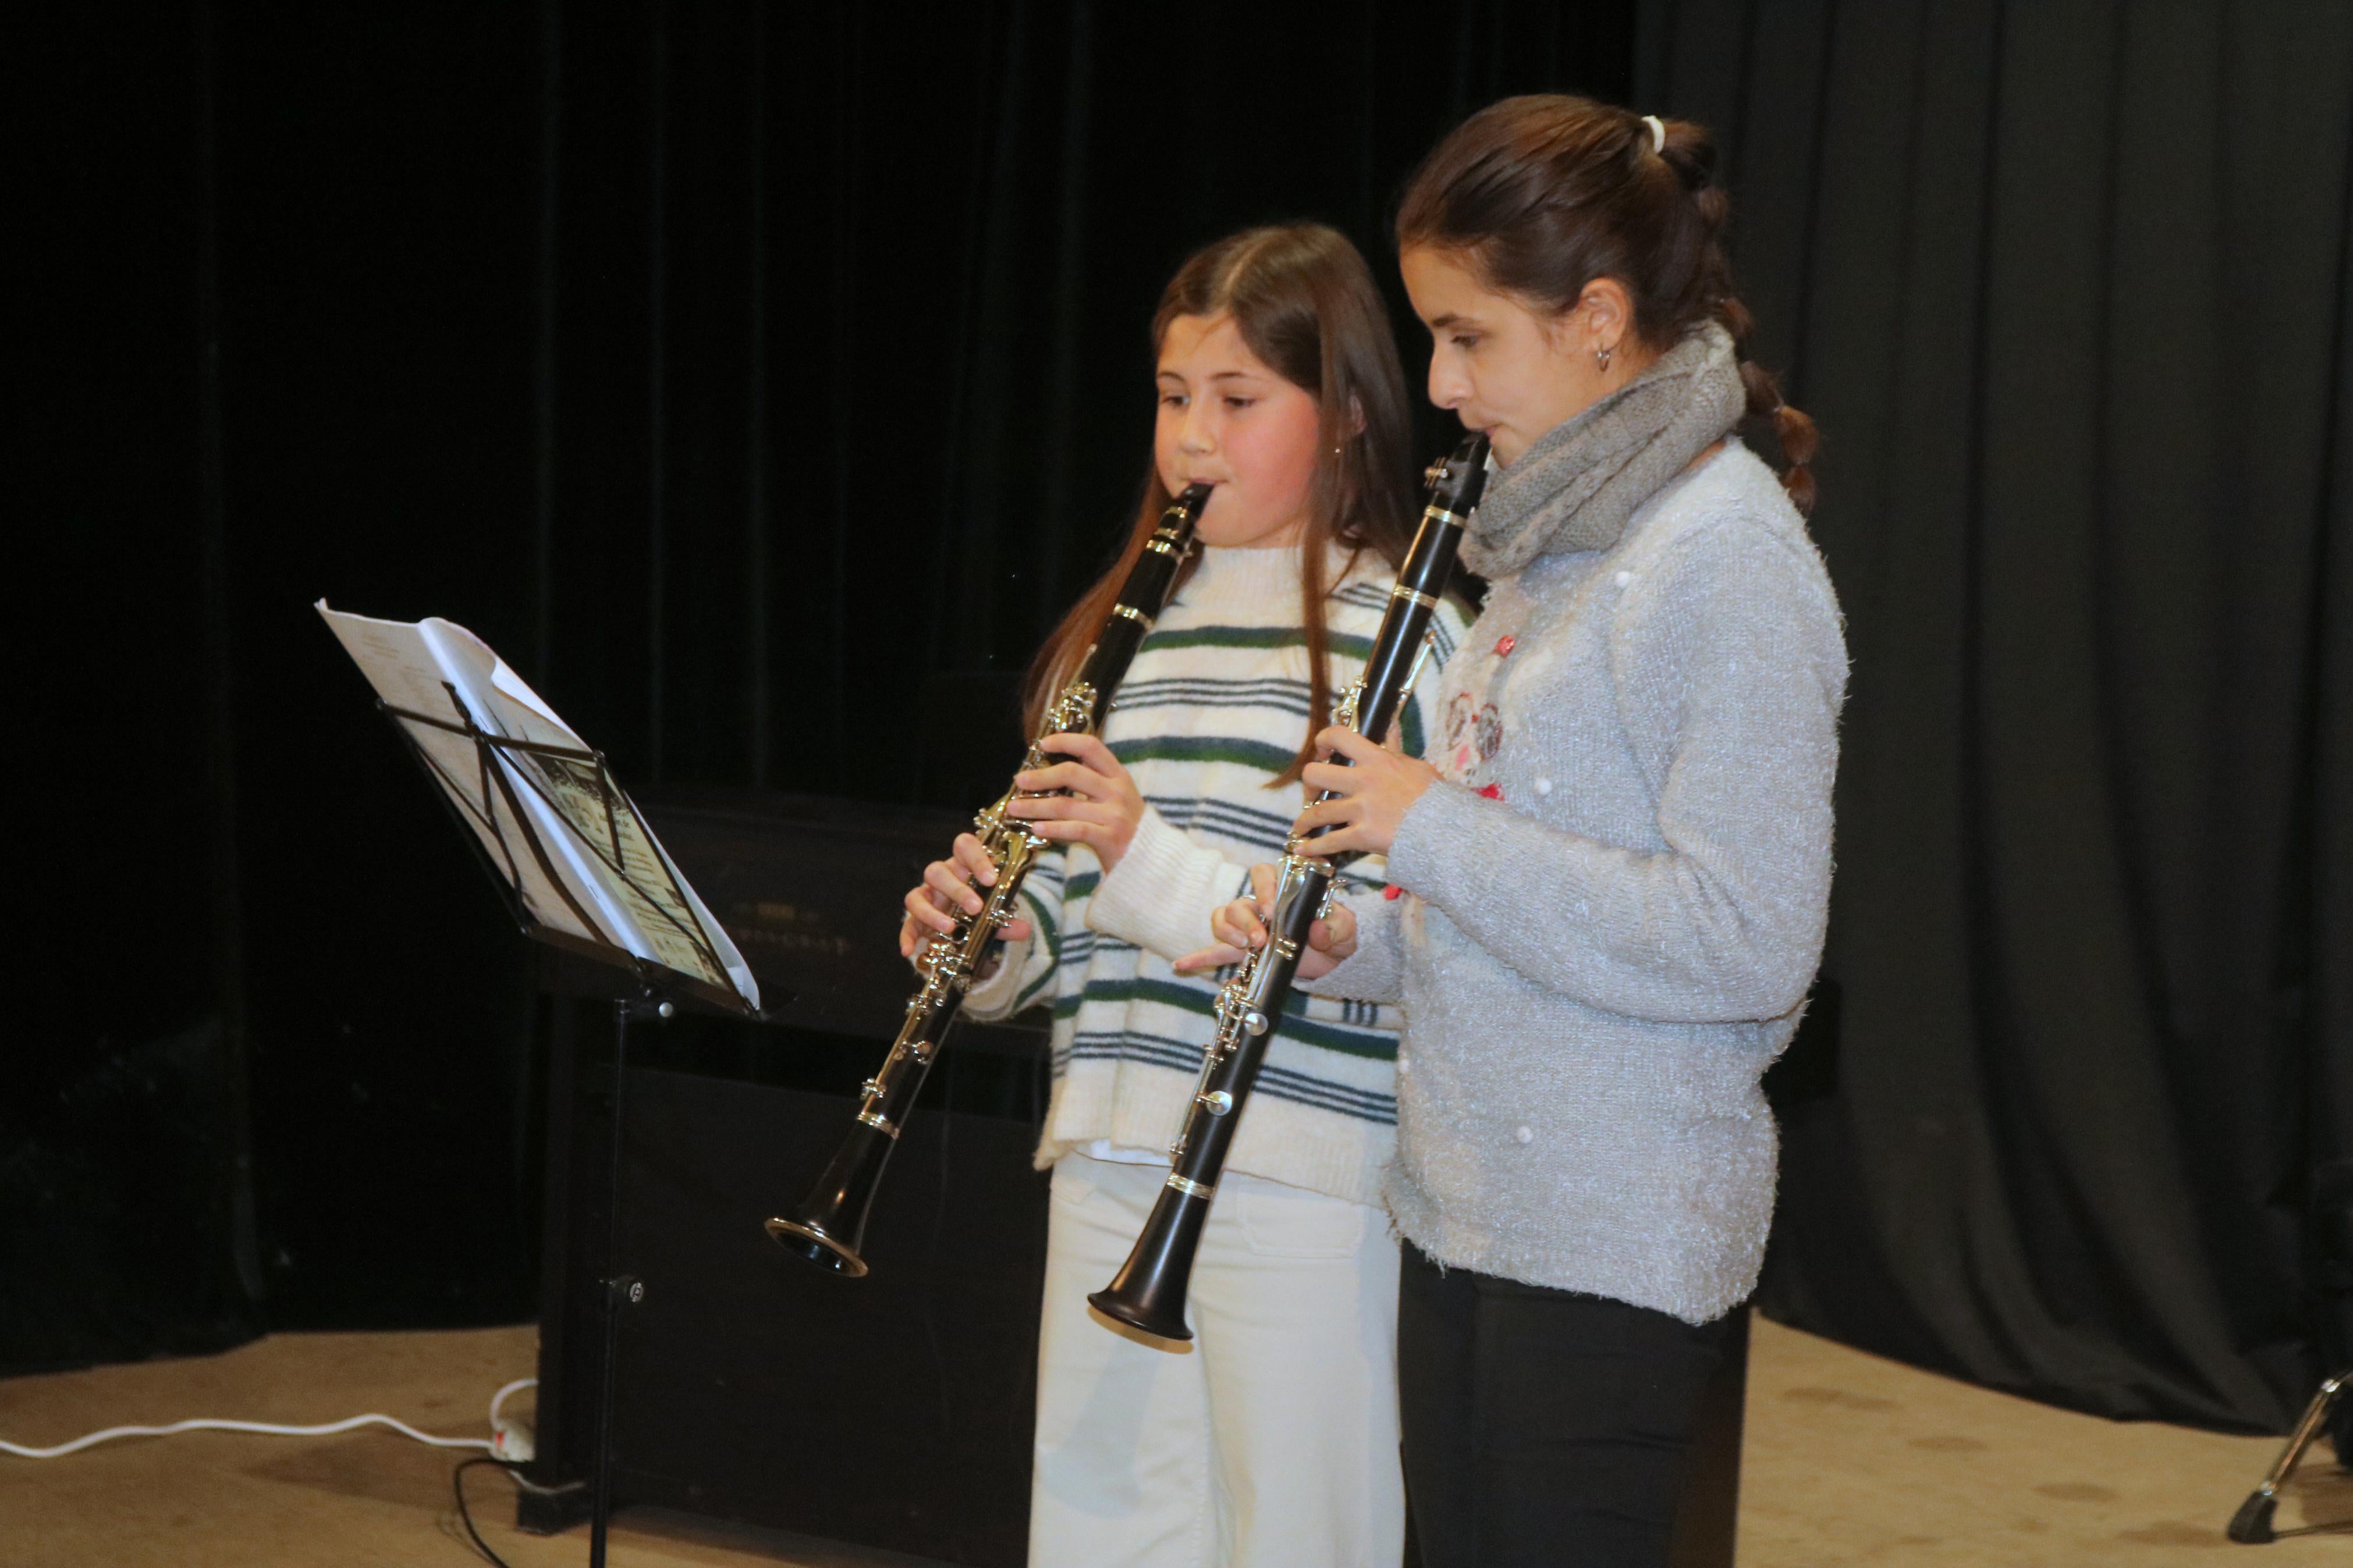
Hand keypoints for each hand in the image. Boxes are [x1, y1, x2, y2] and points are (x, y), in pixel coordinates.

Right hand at [899, 832, 1031, 958]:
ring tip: (950, 928)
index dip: (977, 859)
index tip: (991, 879)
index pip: (965, 846)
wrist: (963, 926)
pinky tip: (909, 950)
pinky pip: (907, 924)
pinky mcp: (914, 918)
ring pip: (918, 895)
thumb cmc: (980, 909)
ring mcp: (925, 896)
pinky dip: (906, 936)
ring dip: (932, 912)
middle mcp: (941, 877)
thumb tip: (1025, 929)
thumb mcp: (994, 914)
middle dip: (957, 890)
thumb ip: (1006, 921)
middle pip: (938, 871)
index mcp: (963, 866)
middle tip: (976, 908)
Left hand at [1002, 733, 1145, 867]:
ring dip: (1035, 806)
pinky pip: (1074, 830)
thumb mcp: (1117, 797)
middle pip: (1072, 773)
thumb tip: (1051, 771)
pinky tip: (1035, 829)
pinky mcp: (1110, 838)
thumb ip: (1093, 782)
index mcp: (1119, 775)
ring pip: (1066, 805)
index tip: (1043, 744)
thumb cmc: (1126, 827)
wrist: (1152, 859)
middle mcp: (1117, 791)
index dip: (1066, 740)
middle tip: (1019, 781)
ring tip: (1014, 809)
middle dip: (1041, 777)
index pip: (1091, 746)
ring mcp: (1115, 815)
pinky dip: (1052, 828)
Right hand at [1174, 862, 1357, 979]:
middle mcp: (1262, 906)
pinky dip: (1200, 957)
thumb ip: (1334, 926)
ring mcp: (1250, 928)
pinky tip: (1182, 964)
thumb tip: (1315, 929)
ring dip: (1228, 933)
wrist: (1337, 958)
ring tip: (1246, 948)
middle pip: (1239, 903)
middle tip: (1260, 940)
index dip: (1264, 889)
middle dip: (1246, 921)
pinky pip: (1218, 951)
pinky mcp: (1246, 952)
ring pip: (1223, 919)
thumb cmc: (1339, 933)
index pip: (1263, 875)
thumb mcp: (1345, 928)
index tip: (1272, 911)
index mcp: (1284, 891)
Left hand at [1291, 727, 1439, 857]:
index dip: (1323, 741)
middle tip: (1313, 795)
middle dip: (1308, 785)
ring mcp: (1362, 809)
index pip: (1339, 736)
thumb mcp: (1417, 766)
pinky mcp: (1363, 835)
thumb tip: (1390, 727)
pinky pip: (1330, 841)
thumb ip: (1395, 748)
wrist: (1446, 829)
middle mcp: (1364, 781)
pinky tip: (1302, 849)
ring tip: (1301, 827)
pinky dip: (1312, 847)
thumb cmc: (1435, 797)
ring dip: (1304, 820)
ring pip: (1317, 811)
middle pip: (1316, 774)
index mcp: (1377, 759)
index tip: (1322, 752)